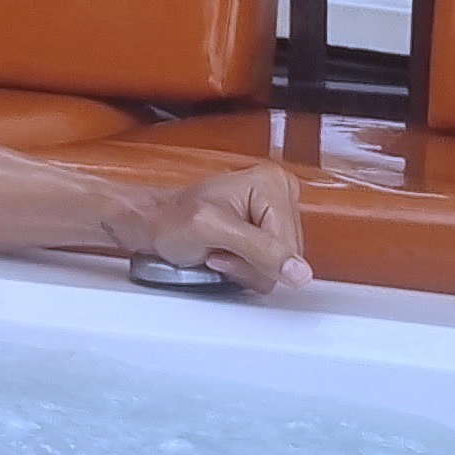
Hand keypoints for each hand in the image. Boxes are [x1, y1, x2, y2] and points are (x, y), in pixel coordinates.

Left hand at [126, 165, 311, 296]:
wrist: (154, 224)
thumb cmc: (171, 221)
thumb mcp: (212, 232)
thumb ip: (259, 250)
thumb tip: (299, 272)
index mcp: (273, 183)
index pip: (288, 247)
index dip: (254, 259)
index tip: (220, 248)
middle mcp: (282, 193)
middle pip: (287, 257)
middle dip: (250, 264)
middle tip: (217, 251)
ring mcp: (278, 213)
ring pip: (280, 266)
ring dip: (246, 268)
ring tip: (219, 251)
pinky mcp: (271, 231)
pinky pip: (272, 267)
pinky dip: (245, 269)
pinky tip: (226, 255)